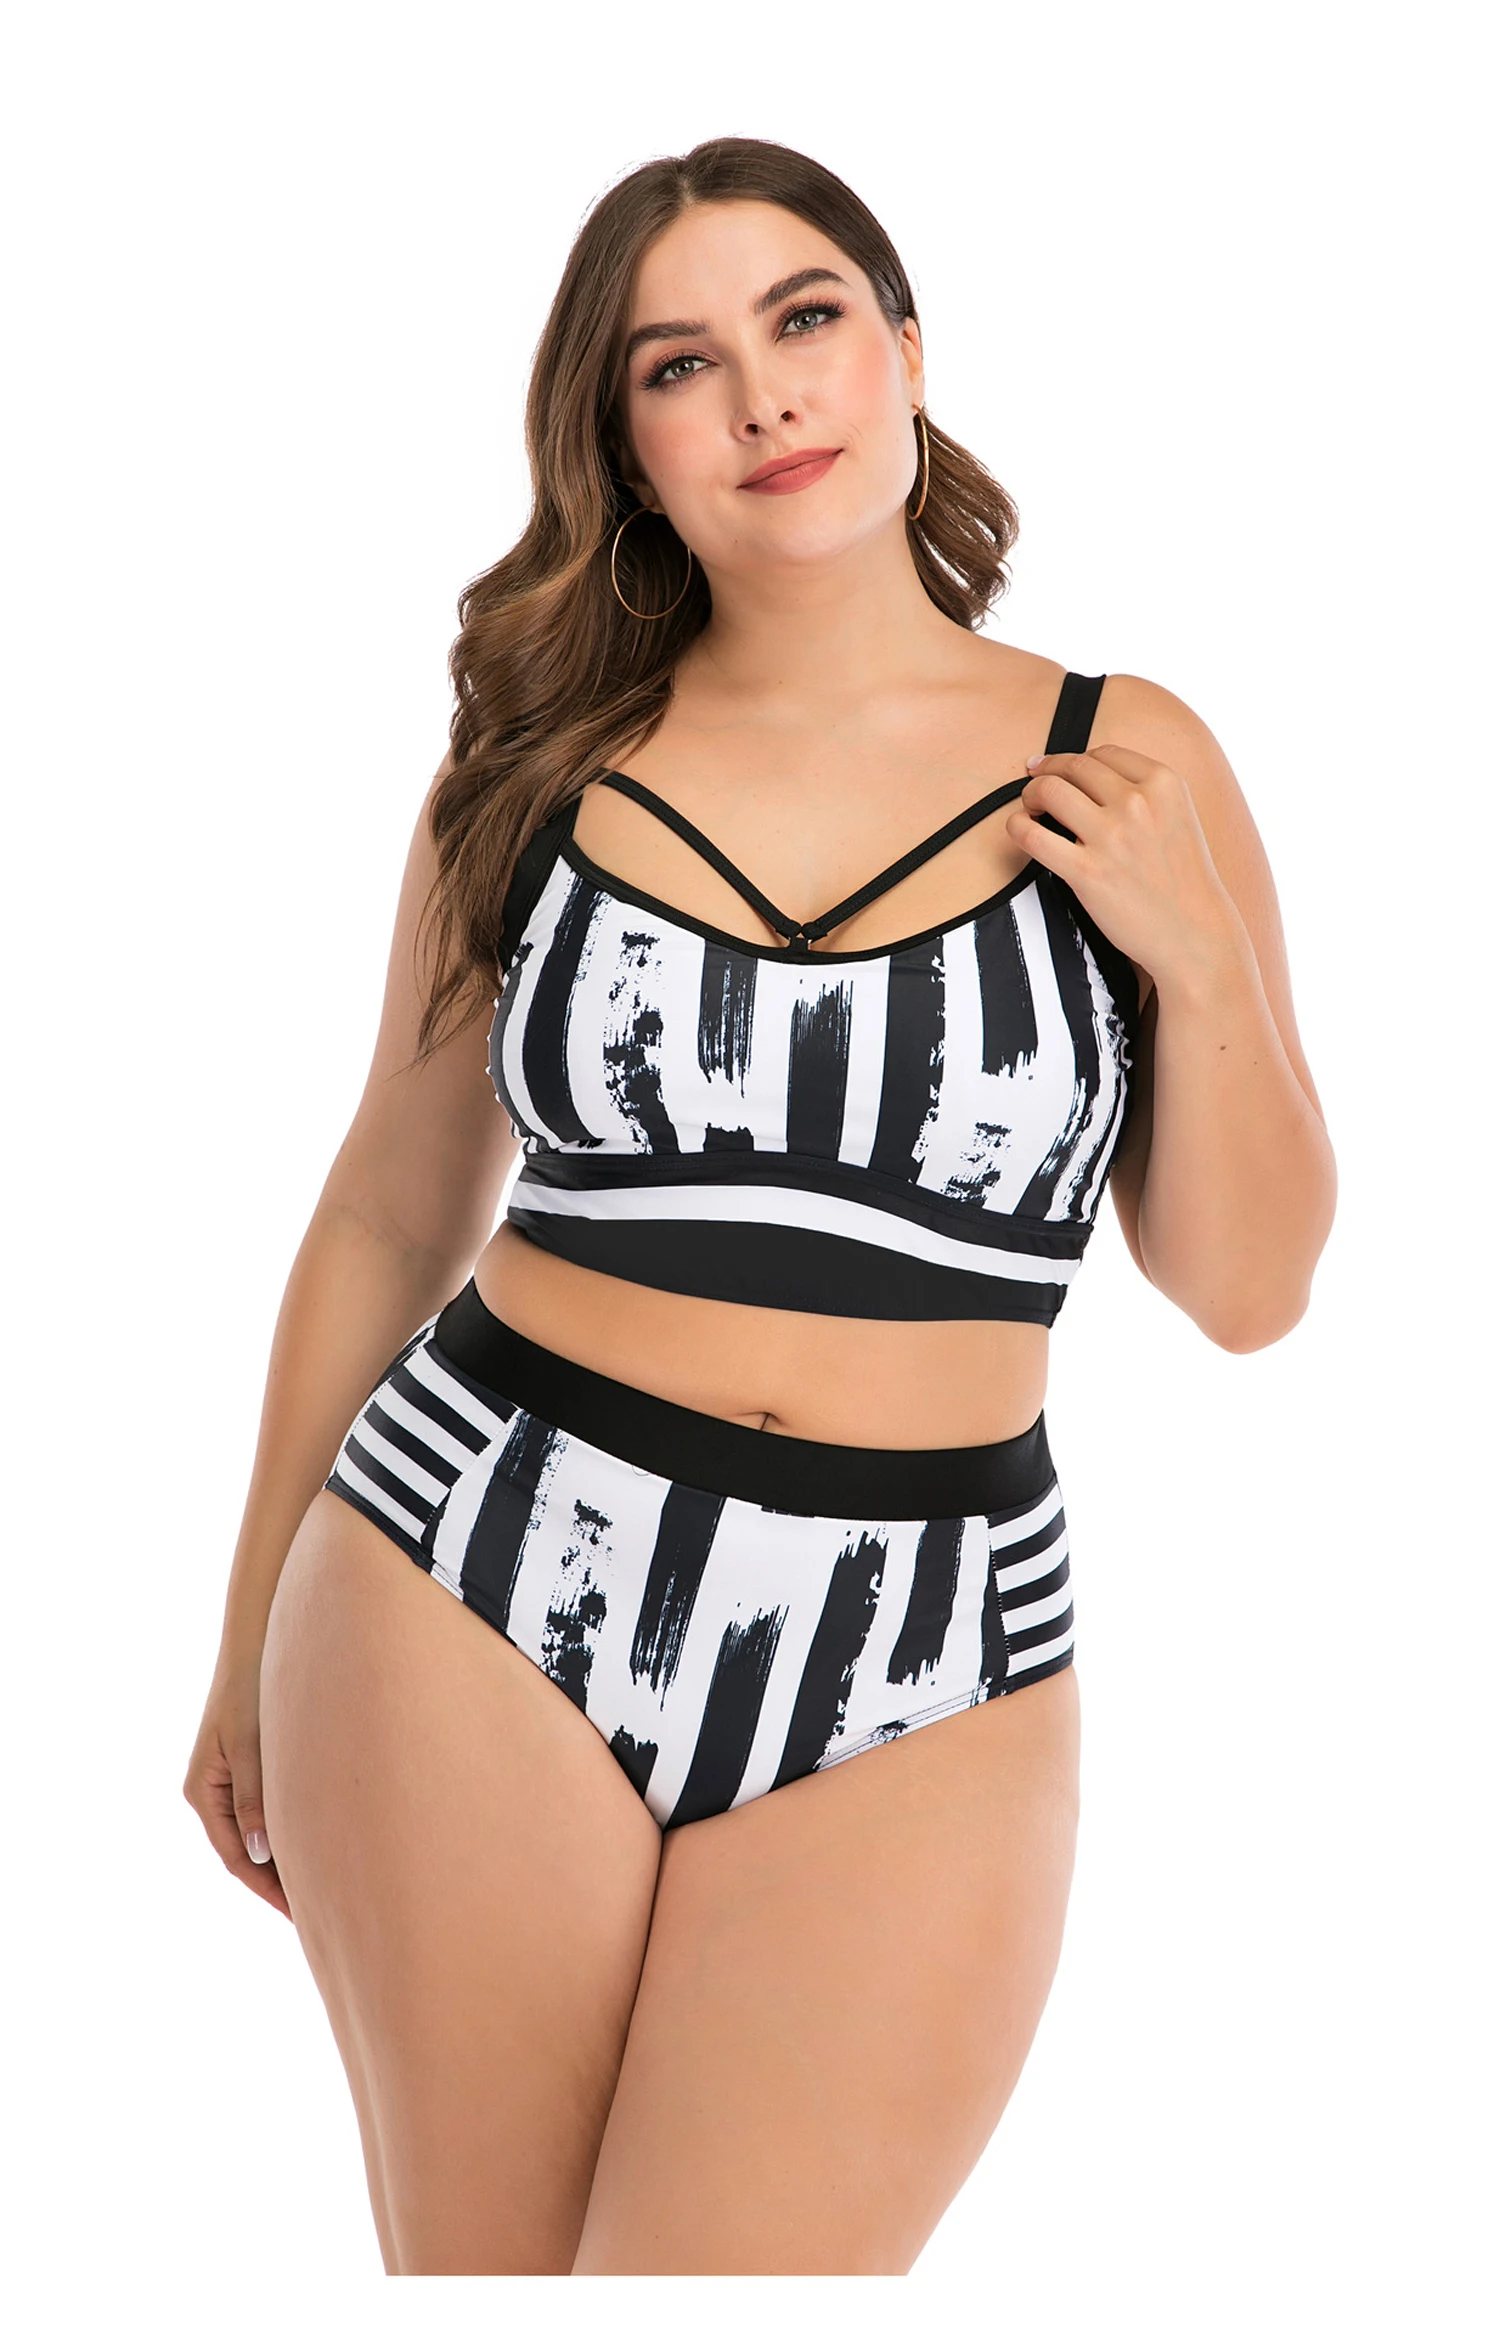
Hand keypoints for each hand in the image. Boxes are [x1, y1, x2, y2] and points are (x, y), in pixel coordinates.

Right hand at [182, 1655, 292, 1920]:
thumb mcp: (252, 1746)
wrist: (253, 1644)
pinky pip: (265, 1811)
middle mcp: (211, 1792)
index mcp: (203, 1792)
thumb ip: (254, 1799)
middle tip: (317, 1911)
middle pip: (244, 1852)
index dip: (266, 1888)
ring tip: (321, 1886)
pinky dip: (285, 1830)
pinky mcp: (247, 1767)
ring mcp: (228, 1781)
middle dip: (276, 1881)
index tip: (298, 1914)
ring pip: (256, 1833)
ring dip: (282, 1857)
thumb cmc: (250, 1690)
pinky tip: (316, 1842)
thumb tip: (259, 1854)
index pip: (234, 1857)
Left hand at [1008, 743, 1245, 986]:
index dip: (1075, 760)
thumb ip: (1145, 792)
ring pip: (1048, 790)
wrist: (1195, 933)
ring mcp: (1111, 836)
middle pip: (1073, 766)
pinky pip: (1031, 835)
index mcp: (1164, 783)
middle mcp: (1137, 802)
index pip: (1104, 753)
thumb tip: (1091, 776)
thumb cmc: (1184, 880)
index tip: (1059, 767)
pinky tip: (1021, 830)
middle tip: (1036, 786)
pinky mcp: (1086, 871)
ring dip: (1031, 794)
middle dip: (1047, 772)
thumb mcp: (1178, 817)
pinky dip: (1017, 826)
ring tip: (1031, 809)